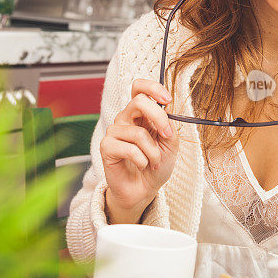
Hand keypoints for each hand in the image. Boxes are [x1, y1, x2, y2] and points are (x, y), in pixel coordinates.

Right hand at [100, 79, 178, 223]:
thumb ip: (168, 123)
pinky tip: (142, 166)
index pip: (139, 88)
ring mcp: (114, 132)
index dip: (152, 87)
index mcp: (140, 114)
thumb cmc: (156, 165)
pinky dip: (142, 160)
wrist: (145, 190)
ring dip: (153, 152)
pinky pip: (129, 149)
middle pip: (138, 101)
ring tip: (153, 162)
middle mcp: (125, 119)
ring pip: (138, 133)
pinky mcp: (106, 147)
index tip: (166, 99)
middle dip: (159, 118)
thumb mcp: (170, 143)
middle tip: (167, 136)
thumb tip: (166, 107)